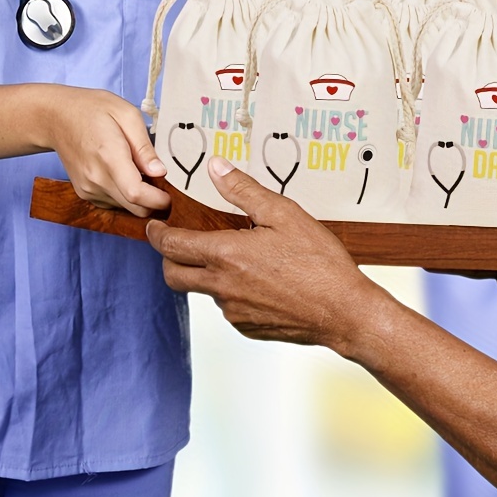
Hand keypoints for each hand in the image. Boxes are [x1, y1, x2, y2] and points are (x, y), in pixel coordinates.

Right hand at [41, 86, 169, 218]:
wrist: (56, 118)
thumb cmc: (93, 110)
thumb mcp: (126, 114)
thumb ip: (144, 146)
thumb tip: (160, 172)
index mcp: (109, 156)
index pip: (136, 193)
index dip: (158, 200)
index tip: (171, 195)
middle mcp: (96, 179)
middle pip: (134, 208)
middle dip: (155, 202)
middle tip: (164, 183)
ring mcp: (88, 188)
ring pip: (126, 208)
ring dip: (140, 199)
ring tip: (142, 172)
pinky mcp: (85, 193)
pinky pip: (114, 204)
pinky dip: (126, 196)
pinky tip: (126, 175)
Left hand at [148, 158, 377, 348]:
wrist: (344, 312)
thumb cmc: (319, 261)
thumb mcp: (283, 213)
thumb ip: (244, 190)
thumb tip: (216, 168)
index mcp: (226, 255)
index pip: (171, 246)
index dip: (156, 234)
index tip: (153, 225)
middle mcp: (222, 287)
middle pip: (173, 275)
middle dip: (167, 257)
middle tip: (178, 242)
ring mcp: (233, 311)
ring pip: (204, 290)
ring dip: (207, 273)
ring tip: (238, 256)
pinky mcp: (247, 327)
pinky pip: (228, 307)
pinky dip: (233, 291)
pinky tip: (260, 279)